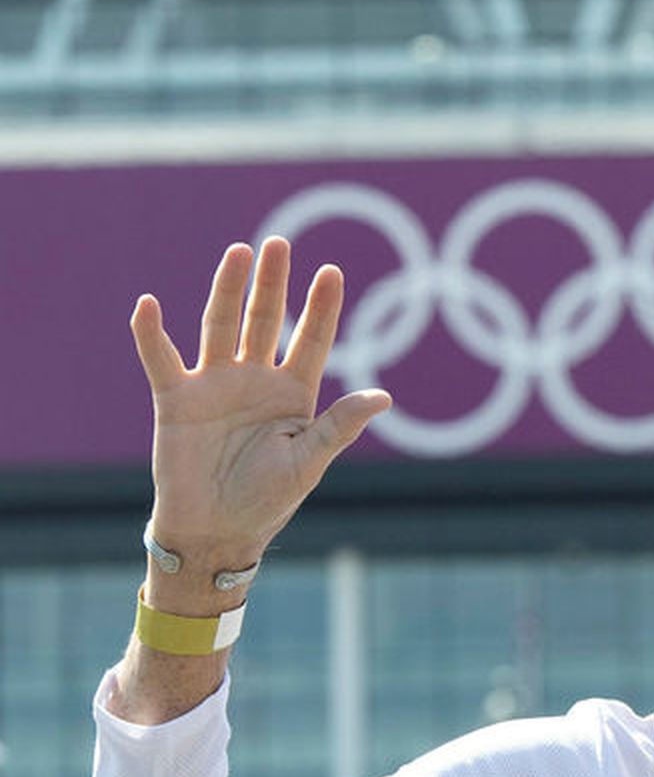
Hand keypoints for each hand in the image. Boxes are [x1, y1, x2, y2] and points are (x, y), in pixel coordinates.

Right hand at [133, 237, 389, 574]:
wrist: (217, 532)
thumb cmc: (268, 500)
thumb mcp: (310, 461)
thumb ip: (339, 425)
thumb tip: (383, 396)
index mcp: (294, 394)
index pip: (310, 340)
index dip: (320, 308)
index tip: (331, 271)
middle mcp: (255, 381)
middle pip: (265, 321)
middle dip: (273, 284)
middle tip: (279, 244)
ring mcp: (215, 386)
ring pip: (221, 327)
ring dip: (227, 291)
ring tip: (238, 254)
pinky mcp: (177, 400)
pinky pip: (162, 359)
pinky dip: (151, 334)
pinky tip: (148, 305)